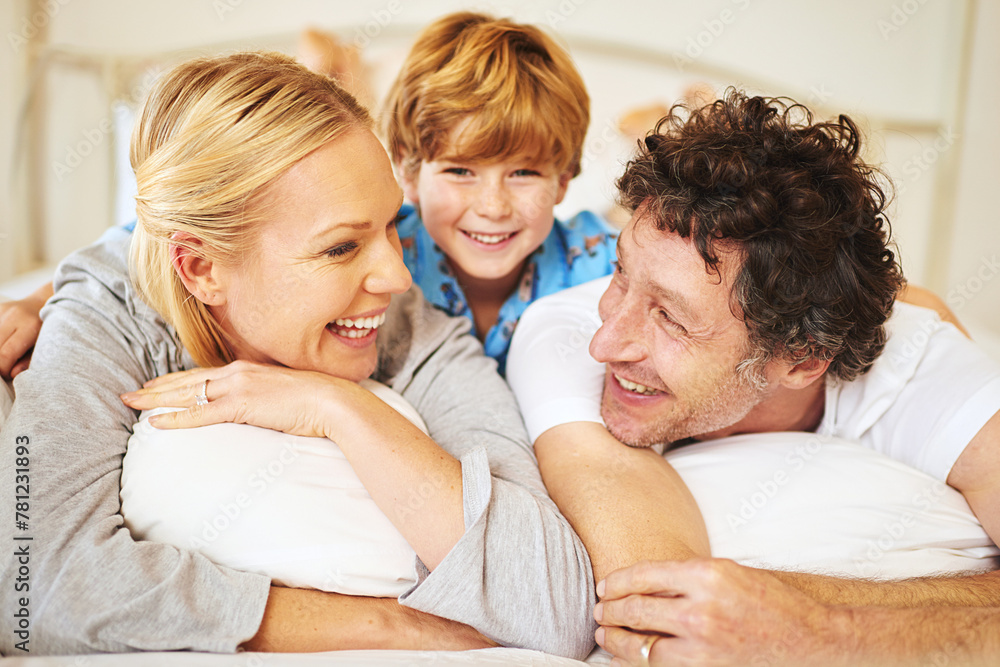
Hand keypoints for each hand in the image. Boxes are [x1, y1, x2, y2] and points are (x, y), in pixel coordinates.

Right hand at [0, 283, 52, 379]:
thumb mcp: (46, 345)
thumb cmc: (48, 328)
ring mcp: (2, 311)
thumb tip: (13, 375)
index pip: (5, 354)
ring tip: (5, 356)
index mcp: (30, 326)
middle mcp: (13, 316)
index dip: (3, 369)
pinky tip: (3, 345)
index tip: (7, 374)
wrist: (47, 303)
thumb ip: (30, 361)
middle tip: (5, 367)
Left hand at [120, 360, 352, 438]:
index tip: (154, 387)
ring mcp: (238, 387)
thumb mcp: (283, 395)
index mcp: (246, 370)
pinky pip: (200, 413)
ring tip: (132, 406)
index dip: (175, 381)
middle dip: (156, 389)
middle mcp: (237, 373)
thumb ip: (263, 398)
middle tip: (130, 395)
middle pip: (187, 381)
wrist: (333, 402)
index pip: (202, 375)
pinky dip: (176, 418)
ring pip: (187, 394)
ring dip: (157, 401)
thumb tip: (256, 410)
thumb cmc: (315, 402)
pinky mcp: (242, 405)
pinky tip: (156, 423)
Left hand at [594, 559, 849, 666]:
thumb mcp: (730, 574)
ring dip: (616, 641)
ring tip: (605, 636)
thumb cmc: (773, 603)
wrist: (812, 641)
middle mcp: (701, 609)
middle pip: (637, 610)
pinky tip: (629, 660)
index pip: (644, 575)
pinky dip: (640, 665)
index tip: (604, 586)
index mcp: (707, 575)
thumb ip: (688, 577)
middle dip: (611, 611)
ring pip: (643, 645)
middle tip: (599, 611)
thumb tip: (646, 584)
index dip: (617, 581)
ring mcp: (703, 645)